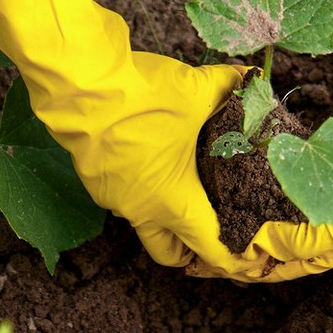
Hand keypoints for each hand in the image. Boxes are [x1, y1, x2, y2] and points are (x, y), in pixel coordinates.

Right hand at [0, 0, 332, 281]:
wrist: (66, 71)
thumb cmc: (136, 87)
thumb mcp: (197, 87)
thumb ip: (235, 90)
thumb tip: (266, 79)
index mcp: (170, 198)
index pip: (211, 248)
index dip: (238, 259)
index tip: (257, 260)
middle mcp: (138, 208)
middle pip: (174, 254)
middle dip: (202, 254)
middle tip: (228, 241)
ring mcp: (111, 196)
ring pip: (147, 225)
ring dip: (174, 220)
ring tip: (203, 205)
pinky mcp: (93, 174)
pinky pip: (128, 198)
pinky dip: (150, 194)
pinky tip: (164, 168)